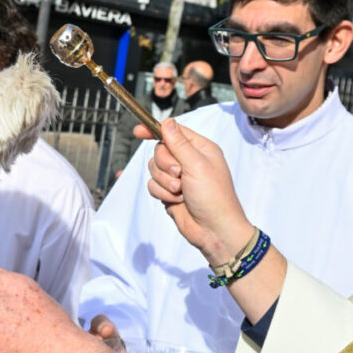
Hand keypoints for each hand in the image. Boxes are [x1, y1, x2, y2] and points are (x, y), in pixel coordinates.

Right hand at [136, 119, 254, 266]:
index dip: (155, 130)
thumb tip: (167, 122)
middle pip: (159, 150)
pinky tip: (177, 201)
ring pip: (154, 169)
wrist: (214, 231)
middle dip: (165, 164)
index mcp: (200, 149)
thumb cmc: (214, 196)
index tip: (138, 132)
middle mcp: (188, 160)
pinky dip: (162, 193)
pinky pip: (153, 185)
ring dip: (164, 182)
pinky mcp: (169, 193)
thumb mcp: (197, 164)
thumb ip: (179, 143)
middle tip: (179, 174)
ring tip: (181, 192)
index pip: (173, 132)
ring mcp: (178, 177)